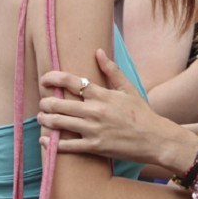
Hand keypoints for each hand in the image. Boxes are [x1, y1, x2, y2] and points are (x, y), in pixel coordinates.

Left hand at [39, 48, 186, 166]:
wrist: (155, 139)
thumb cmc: (142, 113)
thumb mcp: (129, 89)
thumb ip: (112, 70)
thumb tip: (98, 51)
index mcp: (102, 94)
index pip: (71, 82)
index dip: (53, 78)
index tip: (44, 79)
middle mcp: (95, 110)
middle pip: (60, 103)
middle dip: (45, 102)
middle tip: (42, 102)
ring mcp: (93, 129)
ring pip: (60, 123)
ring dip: (46, 120)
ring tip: (41, 117)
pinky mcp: (95, 147)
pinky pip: (68, 146)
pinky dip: (53, 143)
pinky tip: (45, 140)